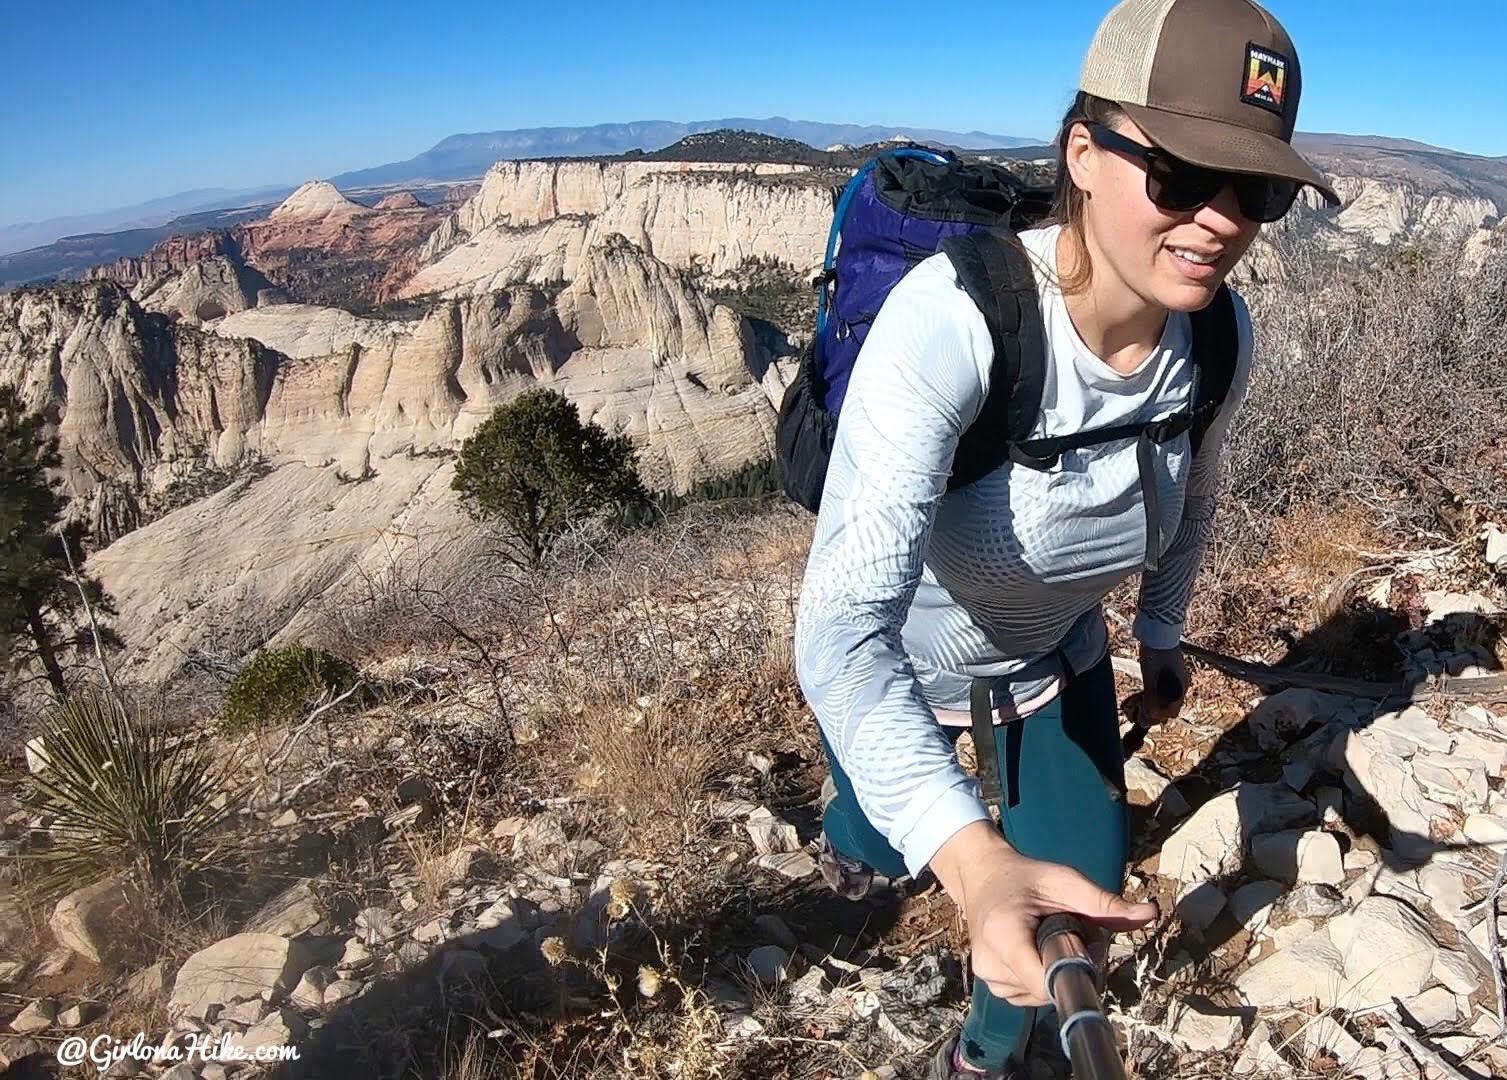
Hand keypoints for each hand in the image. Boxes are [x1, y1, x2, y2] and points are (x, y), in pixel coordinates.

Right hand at [930, 822, 1158, 1005]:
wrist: (981, 876)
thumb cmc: (1024, 877)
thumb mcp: (1064, 880)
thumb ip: (1104, 902)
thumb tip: (1150, 913)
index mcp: (1004, 935)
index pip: (1046, 983)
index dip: (1076, 969)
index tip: (1084, 944)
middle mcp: (990, 963)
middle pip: (1049, 990)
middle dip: (1070, 966)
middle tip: (1068, 930)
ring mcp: (987, 976)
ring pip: (1041, 996)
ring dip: (1055, 973)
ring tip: (1048, 938)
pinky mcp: (990, 983)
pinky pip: (1028, 995)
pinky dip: (1041, 978)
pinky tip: (1037, 951)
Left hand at [1138, 644, 1188, 723]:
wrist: (1157, 630)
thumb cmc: (1155, 653)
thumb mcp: (1150, 677)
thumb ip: (1151, 698)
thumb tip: (1149, 719)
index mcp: (1180, 686)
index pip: (1171, 712)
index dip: (1157, 717)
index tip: (1142, 716)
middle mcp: (1180, 684)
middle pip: (1168, 707)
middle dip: (1153, 712)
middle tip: (1136, 711)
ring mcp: (1174, 678)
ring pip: (1163, 699)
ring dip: (1151, 703)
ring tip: (1136, 703)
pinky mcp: (1166, 672)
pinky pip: (1160, 689)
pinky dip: (1151, 694)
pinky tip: (1141, 692)